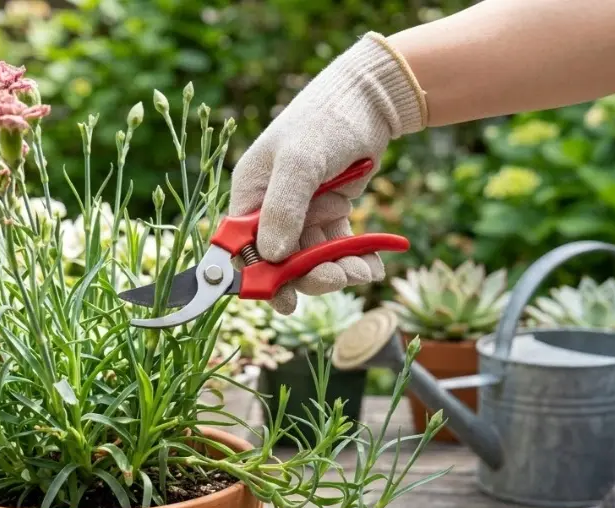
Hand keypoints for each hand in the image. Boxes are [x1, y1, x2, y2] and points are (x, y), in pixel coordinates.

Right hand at [228, 32, 427, 314]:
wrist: (371, 100)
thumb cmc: (326, 121)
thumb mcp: (300, 162)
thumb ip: (283, 208)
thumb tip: (270, 256)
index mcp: (250, 193)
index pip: (242, 247)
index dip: (258, 277)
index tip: (283, 300)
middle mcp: (272, 207)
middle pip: (282, 260)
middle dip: (311, 274)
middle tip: (338, 279)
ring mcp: (302, 212)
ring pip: (312, 258)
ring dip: (338, 268)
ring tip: (363, 269)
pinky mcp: (330, 213)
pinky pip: (336, 247)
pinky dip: (354, 258)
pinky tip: (372, 264)